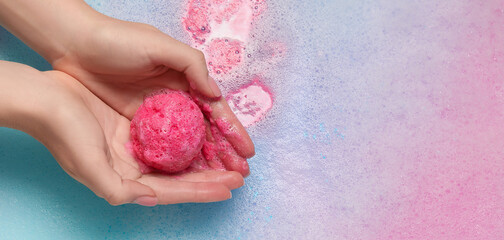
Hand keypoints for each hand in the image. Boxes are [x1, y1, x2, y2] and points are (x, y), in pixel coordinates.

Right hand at [0, 63, 243, 205]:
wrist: (45, 98)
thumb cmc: (64, 133)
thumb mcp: (90, 167)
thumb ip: (120, 190)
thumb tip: (152, 199)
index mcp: (127, 180)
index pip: (174, 190)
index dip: (203, 190)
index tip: (229, 188)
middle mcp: (135, 166)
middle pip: (182, 176)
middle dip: (212, 177)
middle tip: (239, 175)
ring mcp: (137, 146)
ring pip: (179, 157)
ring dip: (205, 160)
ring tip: (230, 160)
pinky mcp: (136, 126)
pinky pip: (170, 135)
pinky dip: (189, 138)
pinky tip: (206, 136)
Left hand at [51, 16, 254, 173]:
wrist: (75, 46)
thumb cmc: (118, 40)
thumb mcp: (159, 45)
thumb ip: (192, 65)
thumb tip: (216, 95)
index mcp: (185, 80)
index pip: (215, 111)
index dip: (233, 131)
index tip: (248, 152)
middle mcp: (175, 101)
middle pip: (205, 132)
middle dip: (225, 153)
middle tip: (240, 174)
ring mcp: (156, 117)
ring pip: (187, 145)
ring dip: (206, 163)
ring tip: (223, 181)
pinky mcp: (136, 127)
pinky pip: (162, 149)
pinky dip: (177, 162)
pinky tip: (189, 176)